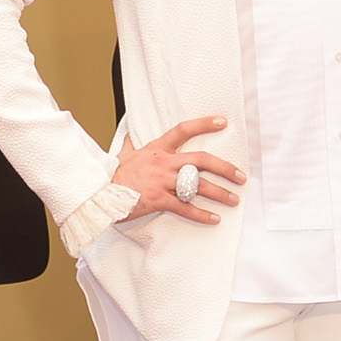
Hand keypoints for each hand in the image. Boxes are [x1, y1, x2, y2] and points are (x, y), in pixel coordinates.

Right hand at [111, 115, 244, 224]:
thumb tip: (129, 131)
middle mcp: (163, 162)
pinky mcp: (158, 200)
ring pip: (198, 186)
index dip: (204, 124)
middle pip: (201, 160)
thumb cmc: (113, 175)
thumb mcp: (124, 154)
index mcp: (157, 149)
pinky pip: (185, 207)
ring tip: (233, 199)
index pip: (183, 130)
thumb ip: (132, 143)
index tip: (222, 122)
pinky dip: (201, 214)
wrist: (100, 194)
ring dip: (219, 193)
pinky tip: (214, 218)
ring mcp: (161, 181)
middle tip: (240, 176)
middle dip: (224, 168)